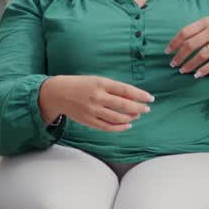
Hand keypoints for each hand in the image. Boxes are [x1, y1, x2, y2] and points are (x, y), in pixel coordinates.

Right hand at [38, 75, 153, 132]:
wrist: (58, 93)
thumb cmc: (82, 85)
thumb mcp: (97, 80)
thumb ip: (113, 88)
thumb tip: (134, 96)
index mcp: (101, 83)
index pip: (126, 90)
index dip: (140, 95)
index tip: (150, 98)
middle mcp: (97, 97)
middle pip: (123, 105)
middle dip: (138, 108)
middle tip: (146, 108)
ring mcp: (92, 110)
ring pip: (117, 118)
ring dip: (130, 117)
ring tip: (137, 115)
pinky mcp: (89, 121)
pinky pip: (108, 127)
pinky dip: (120, 127)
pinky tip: (127, 124)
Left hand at [167, 13, 208, 78]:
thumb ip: (200, 29)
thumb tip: (182, 41)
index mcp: (206, 22)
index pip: (185, 32)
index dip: (175, 42)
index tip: (167, 52)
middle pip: (191, 45)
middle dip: (180, 56)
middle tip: (173, 64)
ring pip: (201, 55)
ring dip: (190, 64)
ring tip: (183, 70)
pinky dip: (205, 69)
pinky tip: (198, 74)